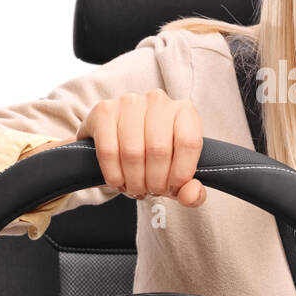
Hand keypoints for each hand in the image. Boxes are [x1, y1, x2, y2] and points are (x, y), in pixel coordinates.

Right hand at [80, 90, 207, 205]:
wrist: (118, 140)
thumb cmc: (154, 157)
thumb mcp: (177, 174)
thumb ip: (192, 191)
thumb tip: (191, 195)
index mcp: (184, 111)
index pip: (189, 143)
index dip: (180, 173)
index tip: (172, 188)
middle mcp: (158, 101)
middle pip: (159, 150)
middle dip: (154, 181)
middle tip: (151, 191)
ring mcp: (129, 103)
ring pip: (133, 152)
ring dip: (134, 181)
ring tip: (135, 187)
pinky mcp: (104, 111)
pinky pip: (108, 151)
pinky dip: (114, 174)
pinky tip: (118, 181)